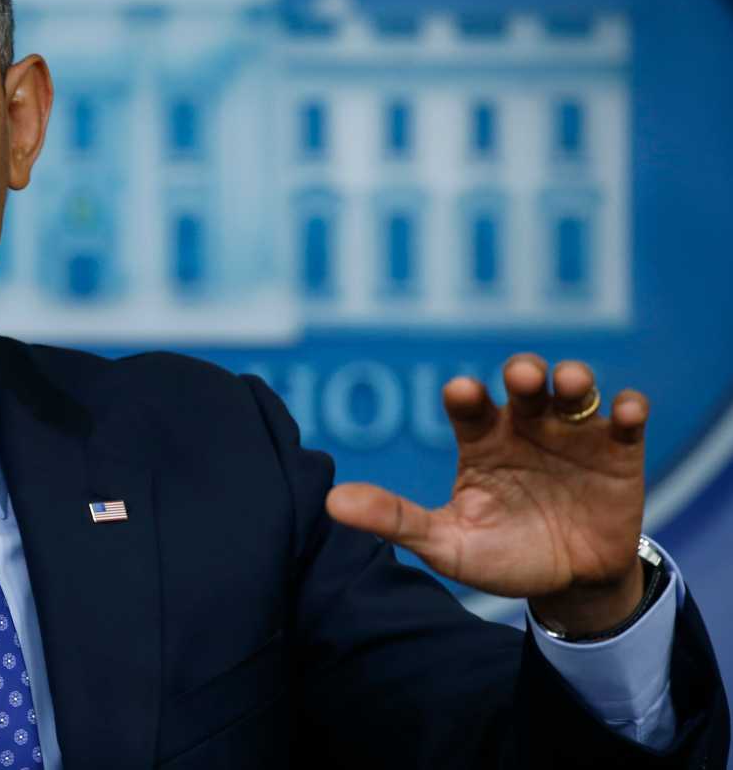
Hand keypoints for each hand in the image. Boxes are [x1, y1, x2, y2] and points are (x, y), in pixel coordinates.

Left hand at [326, 355, 649, 634]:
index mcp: (480, 440)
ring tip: (568, 385)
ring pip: (574, 389)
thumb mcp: (446, 544)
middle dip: (523, 371)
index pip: (468, 405)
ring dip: (572, 378)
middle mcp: (524, 426)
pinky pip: (625, 417)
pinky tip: (625, 412)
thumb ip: (394, 519)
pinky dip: (628, 407)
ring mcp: (572, 435)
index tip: (463, 395)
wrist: (567, 586)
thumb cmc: (500, 556)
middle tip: (522, 379)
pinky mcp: (618, 452)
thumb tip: (331, 502)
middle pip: (524, 382)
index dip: (465, 395)